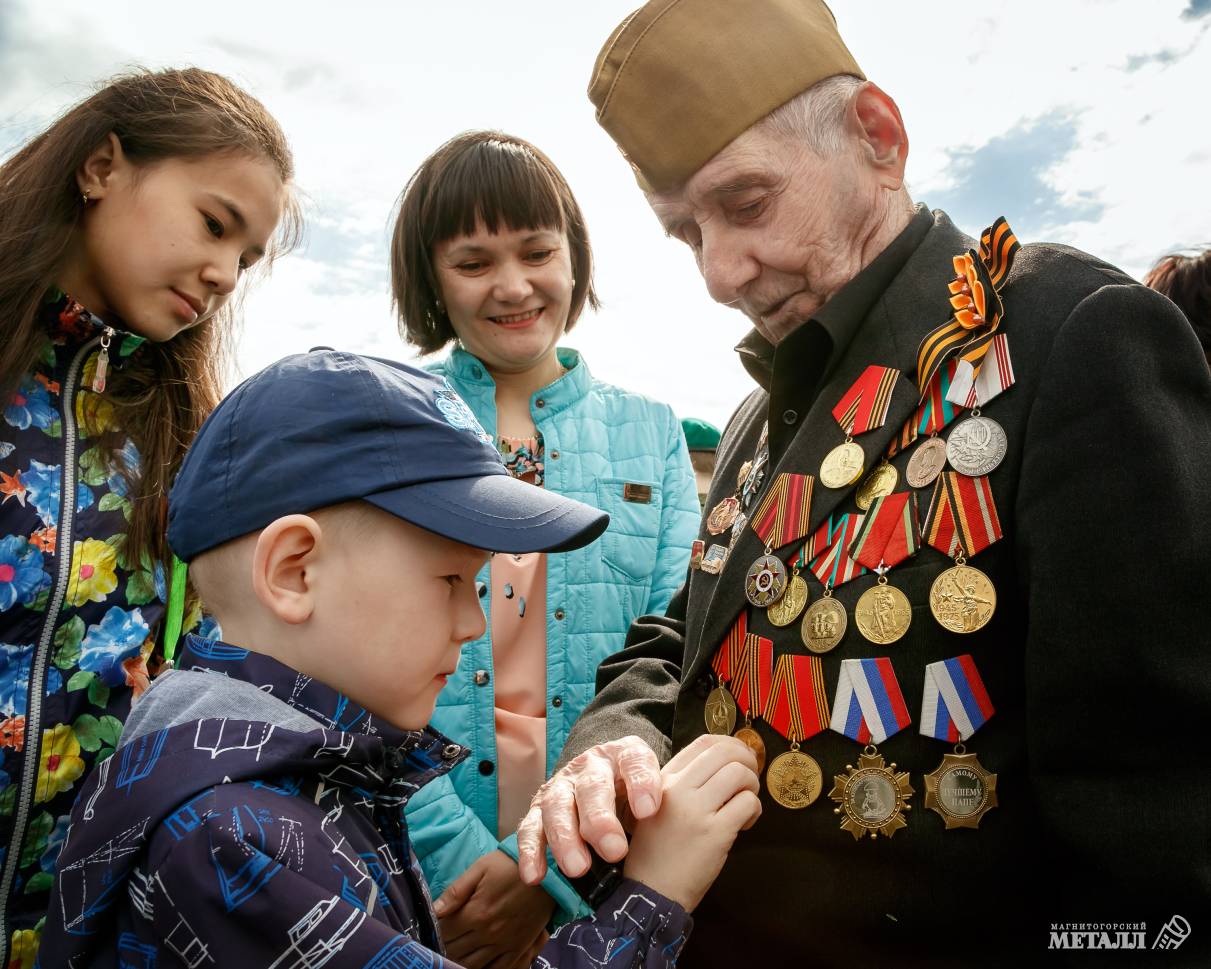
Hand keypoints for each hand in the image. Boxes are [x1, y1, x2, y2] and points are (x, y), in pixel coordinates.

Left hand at [434, 850, 554, 967]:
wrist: (549, 872)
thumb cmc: (511, 866)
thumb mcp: (481, 868)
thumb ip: (456, 891)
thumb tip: (434, 910)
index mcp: (476, 912)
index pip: (444, 931)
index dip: (434, 930)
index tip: (429, 927)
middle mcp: (488, 933)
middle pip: (455, 950)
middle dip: (443, 946)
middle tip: (438, 942)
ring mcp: (504, 944)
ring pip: (472, 964)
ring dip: (458, 960)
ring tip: (452, 952)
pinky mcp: (518, 948)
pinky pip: (497, 968)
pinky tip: (474, 962)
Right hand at [517, 736, 662, 883]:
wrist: (605, 777)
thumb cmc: (636, 794)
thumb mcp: (654, 790)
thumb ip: (663, 806)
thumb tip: (674, 841)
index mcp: (623, 755)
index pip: (634, 761)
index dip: (640, 783)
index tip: (648, 811)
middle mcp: (590, 766)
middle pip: (592, 787)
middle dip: (600, 820)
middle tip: (614, 851)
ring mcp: (562, 785)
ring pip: (557, 806)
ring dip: (566, 838)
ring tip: (578, 869)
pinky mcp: (539, 807)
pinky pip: (530, 827)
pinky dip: (530, 852)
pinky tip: (535, 876)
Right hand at [622, 733, 760, 911]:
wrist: (652, 892)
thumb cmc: (657, 852)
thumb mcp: (656, 807)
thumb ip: (683, 784)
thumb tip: (724, 764)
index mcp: (664, 780)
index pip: (704, 743)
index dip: (729, 745)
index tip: (739, 758)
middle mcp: (678, 789)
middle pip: (725, 752)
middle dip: (747, 760)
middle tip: (751, 777)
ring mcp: (696, 810)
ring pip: (739, 774)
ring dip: (752, 785)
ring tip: (745, 803)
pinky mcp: (714, 833)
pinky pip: (747, 803)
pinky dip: (753, 810)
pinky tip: (745, 823)